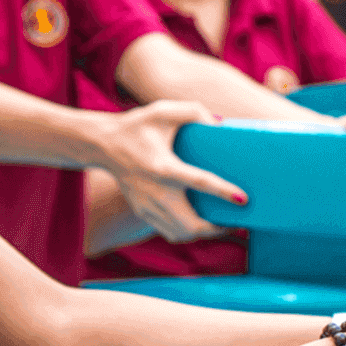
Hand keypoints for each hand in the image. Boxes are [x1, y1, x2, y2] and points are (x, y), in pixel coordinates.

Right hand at [94, 101, 246, 243]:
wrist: (102, 145)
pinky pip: (171, 234)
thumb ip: (193, 111)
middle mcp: (155, 191)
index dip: (223, 192)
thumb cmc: (138, 127)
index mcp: (163, 166)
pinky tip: (202, 226)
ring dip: (206, 234)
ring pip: (182, 234)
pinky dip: (189, 234)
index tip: (243, 199)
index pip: (199, 182)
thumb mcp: (162, 111)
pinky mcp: (144, 212)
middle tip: (238, 223)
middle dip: (217, 229)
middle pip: (191, 224)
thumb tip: (220, 125)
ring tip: (223, 226)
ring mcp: (148, 205)